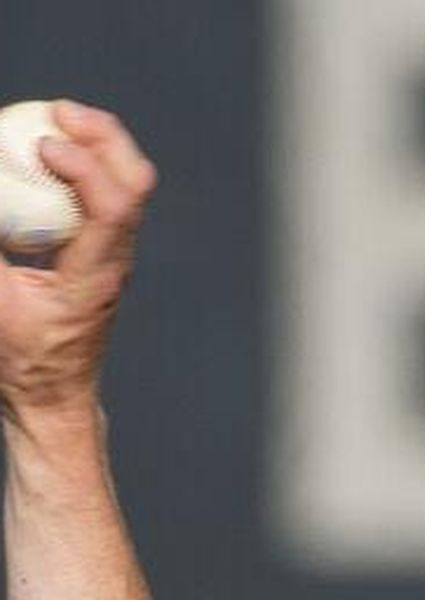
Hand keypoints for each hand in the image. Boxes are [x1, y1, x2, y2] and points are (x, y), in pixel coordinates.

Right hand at [0, 103, 154, 424]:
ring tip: (54, 119)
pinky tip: (49, 150)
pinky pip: (108, 194)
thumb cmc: (21, 358)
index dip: (84, 165)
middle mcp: (115, 261)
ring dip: (97, 142)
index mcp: (93, 276)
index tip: (41, 145)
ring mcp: (114, 256)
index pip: (113, 208)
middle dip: (103, 136)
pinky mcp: (104, 253)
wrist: (52, 396)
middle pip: (136, 183)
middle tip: (57, 111)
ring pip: (130, 185)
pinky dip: (86, 162)